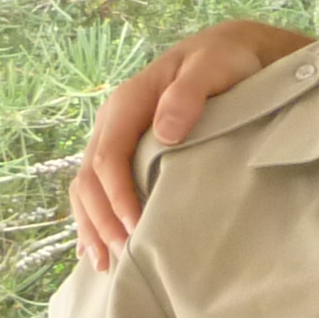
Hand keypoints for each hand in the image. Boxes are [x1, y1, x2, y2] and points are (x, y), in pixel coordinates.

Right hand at [72, 20, 317, 269]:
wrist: (231, 53)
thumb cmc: (225, 61)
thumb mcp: (213, 67)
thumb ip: (189, 94)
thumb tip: (164, 132)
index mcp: (128, 102)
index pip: (110, 156)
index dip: (117, 196)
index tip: (136, 229)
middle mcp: (114, 122)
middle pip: (90, 177)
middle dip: (100, 220)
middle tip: (121, 257)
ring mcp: (117, 138)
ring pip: (87, 186)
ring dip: (91, 225)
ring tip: (104, 264)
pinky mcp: (127, 152)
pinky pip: (99, 188)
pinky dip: (95, 218)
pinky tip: (98, 248)